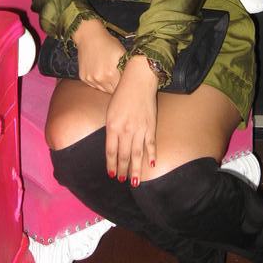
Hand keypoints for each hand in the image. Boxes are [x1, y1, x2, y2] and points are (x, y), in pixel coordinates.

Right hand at [73, 18, 124, 93]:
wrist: (89, 36)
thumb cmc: (108, 42)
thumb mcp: (122, 53)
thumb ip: (127, 68)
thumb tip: (134, 79)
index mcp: (111, 73)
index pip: (122, 88)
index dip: (126, 86)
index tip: (128, 83)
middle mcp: (100, 79)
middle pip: (112, 91)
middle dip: (117, 86)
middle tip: (120, 79)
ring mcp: (91, 79)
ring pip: (103, 89)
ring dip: (108, 85)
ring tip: (110, 74)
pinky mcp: (84, 78)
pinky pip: (95, 85)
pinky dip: (99, 82)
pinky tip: (101, 71)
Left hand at [105, 55, 158, 185]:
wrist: (138, 81)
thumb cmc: (122, 93)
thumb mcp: (110, 110)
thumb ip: (111, 128)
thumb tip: (113, 144)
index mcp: (112, 126)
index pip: (111, 151)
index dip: (111, 164)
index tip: (112, 174)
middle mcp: (125, 130)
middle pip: (123, 155)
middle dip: (122, 170)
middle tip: (122, 180)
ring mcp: (139, 129)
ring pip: (137, 154)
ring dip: (135, 169)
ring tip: (134, 182)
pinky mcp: (151, 126)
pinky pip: (151, 144)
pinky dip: (152, 155)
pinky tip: (151, 164)